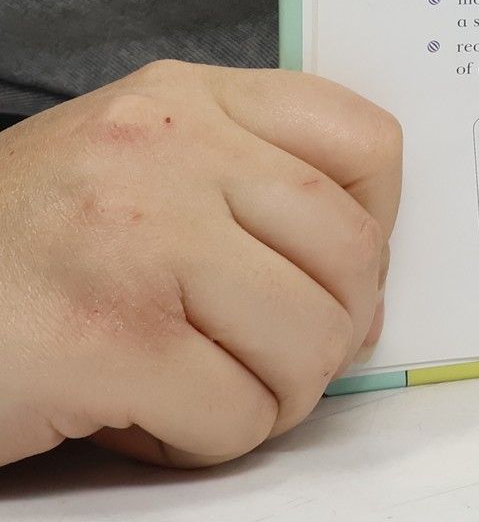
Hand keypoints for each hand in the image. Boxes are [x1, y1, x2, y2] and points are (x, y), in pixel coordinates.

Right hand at [0, 60, 401, 467]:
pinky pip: (235, 411)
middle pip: (349, 249)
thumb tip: (363, 286)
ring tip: (219, 394)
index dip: (381, 221)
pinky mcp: (107, 340)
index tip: (349, 271)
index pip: (361, 138)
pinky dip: (213, 440)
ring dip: (281, 394)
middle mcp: (170, 151)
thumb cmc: (13, 247)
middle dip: (339, 328)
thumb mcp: (130, 166)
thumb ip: (239, 185)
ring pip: (308, 337)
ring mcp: (140, 241)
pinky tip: (152, 421)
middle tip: (290, 360)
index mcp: (186, 99)